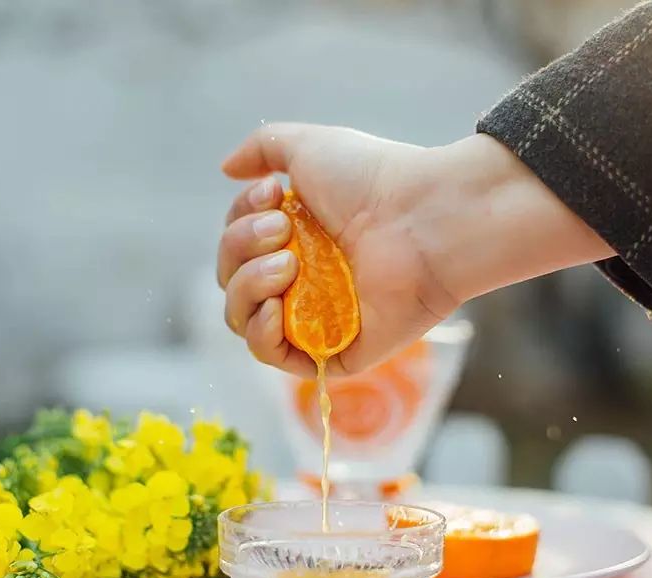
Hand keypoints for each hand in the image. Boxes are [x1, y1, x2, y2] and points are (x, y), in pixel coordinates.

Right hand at [218, 123, 613, 376]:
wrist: (424, 217)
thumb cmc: (375, 179)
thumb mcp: (307, 146)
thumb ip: (262, 149)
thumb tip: (227, 169)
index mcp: (294, 237)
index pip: (235, 245)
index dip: (240, 221)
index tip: (273, 195)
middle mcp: (301, 278)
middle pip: (231, 280)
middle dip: (241, 248)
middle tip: (283, 230)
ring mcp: (316, 316)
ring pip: (242, 319)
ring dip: (247, 287)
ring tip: (287, 265)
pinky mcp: (333, 350)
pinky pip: (275, 357)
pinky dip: (262, 334)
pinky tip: (276, 307)